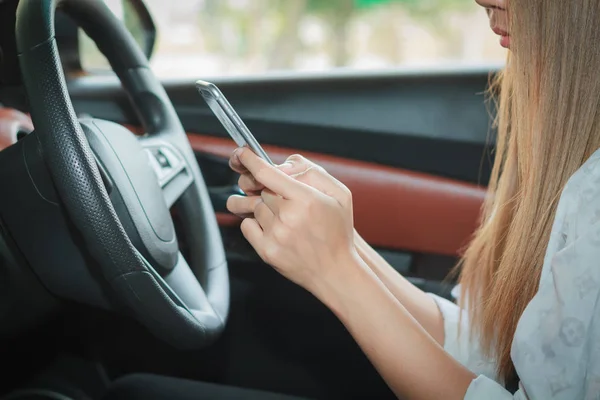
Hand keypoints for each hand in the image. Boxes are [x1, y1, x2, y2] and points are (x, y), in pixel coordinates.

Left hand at [226, 148, 356, 295]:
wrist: (335, 271)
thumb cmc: (338, 232)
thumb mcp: (340, 195)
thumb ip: (314, 173)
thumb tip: (285, 165)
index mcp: (306, 199)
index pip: (267, 173)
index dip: (250, 160)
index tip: (242, 154)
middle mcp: (288, 216)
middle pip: (261, 190)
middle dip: (269, 190)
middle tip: (283, 199)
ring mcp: (275, 234)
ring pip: (254, 207)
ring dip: (264, 208)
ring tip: (281, 216)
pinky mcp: (266, 251)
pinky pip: (247, 226)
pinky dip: (254, 223)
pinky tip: (272, 228)